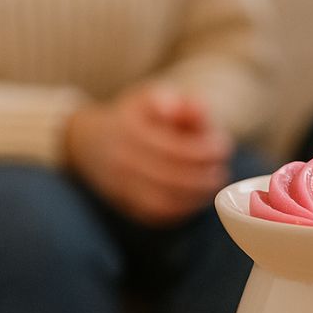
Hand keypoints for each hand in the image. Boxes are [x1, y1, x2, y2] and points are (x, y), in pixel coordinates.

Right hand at [65, 86, 232, 225]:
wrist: (89, 142)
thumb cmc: (134, 117)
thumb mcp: (153, 97)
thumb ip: (180, 102)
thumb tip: (199, 109)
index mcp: (130, 131)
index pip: (176, 148)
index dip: (205, 150)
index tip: (223, 147)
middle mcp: (122, 160)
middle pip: (172, 177)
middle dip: (204, 177)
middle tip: (222, 172)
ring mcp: (120, 185)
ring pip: (164, 201)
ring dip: (196, 197)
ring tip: (212, 185)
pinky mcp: (124, 206)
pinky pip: (155, 214)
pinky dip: (181, 210)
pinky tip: (196, 199)